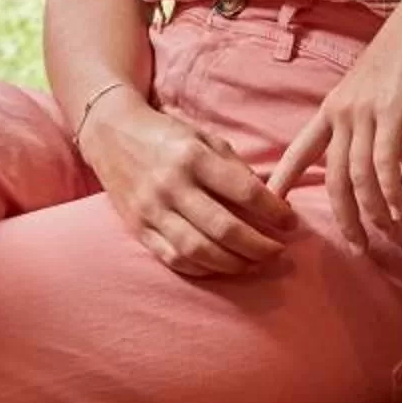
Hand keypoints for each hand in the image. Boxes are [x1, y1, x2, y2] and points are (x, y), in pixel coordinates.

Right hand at [75, 88, 292, 278]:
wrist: (111, 133)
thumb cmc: (166, 134)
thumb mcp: (203, 137)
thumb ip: (234, 168)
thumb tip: (269, 202)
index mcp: (192, 156)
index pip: (244, 191)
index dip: (274, 212)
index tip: (290, 222)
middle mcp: (171, 185)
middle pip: (224, 228)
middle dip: (260, 246)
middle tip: (278, 250)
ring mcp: (152, 210)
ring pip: (199, 250)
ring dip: (234, 263)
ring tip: (254, 262)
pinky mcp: (138, 228)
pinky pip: (175, 259)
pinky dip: (203, 268)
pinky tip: (222, 265)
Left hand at [265, 0, 401, 246]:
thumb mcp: (372, 88)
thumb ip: (364, 117)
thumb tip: (366, 145)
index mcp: (332, 108)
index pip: (299, 151)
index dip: (283, 180)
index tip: (268, 208)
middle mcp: (341, 111)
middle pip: (331, 176)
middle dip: (342, 216)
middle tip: (356, 248)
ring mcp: (364, 110)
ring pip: (357, 174)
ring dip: (372, 210)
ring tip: (386, 234)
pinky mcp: (392, 109)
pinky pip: (385, 161)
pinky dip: (391, 191)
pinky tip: (400, 211)